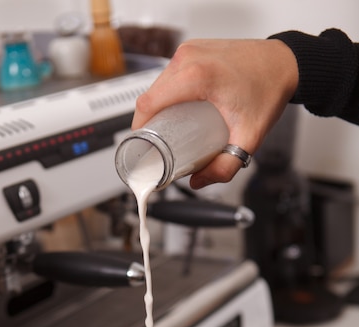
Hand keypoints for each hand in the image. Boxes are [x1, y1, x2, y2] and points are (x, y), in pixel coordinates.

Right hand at [132, 38, 298, 187]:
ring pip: (158, 84)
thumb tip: (198, 181)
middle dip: (149, 122)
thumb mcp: (248, 138)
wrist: (284, 64)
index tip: (142, 146)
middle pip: (150, 95)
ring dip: (158, 107)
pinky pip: (169, 74)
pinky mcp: (193, 48)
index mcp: (197, 76)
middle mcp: (189, 58)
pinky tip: (176, 108)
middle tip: (158, 144)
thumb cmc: (268, 91)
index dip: (139, 129)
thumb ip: (224, 167)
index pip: (148, 104)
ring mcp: (190, 50)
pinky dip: (168, 93)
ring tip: (167, 128)